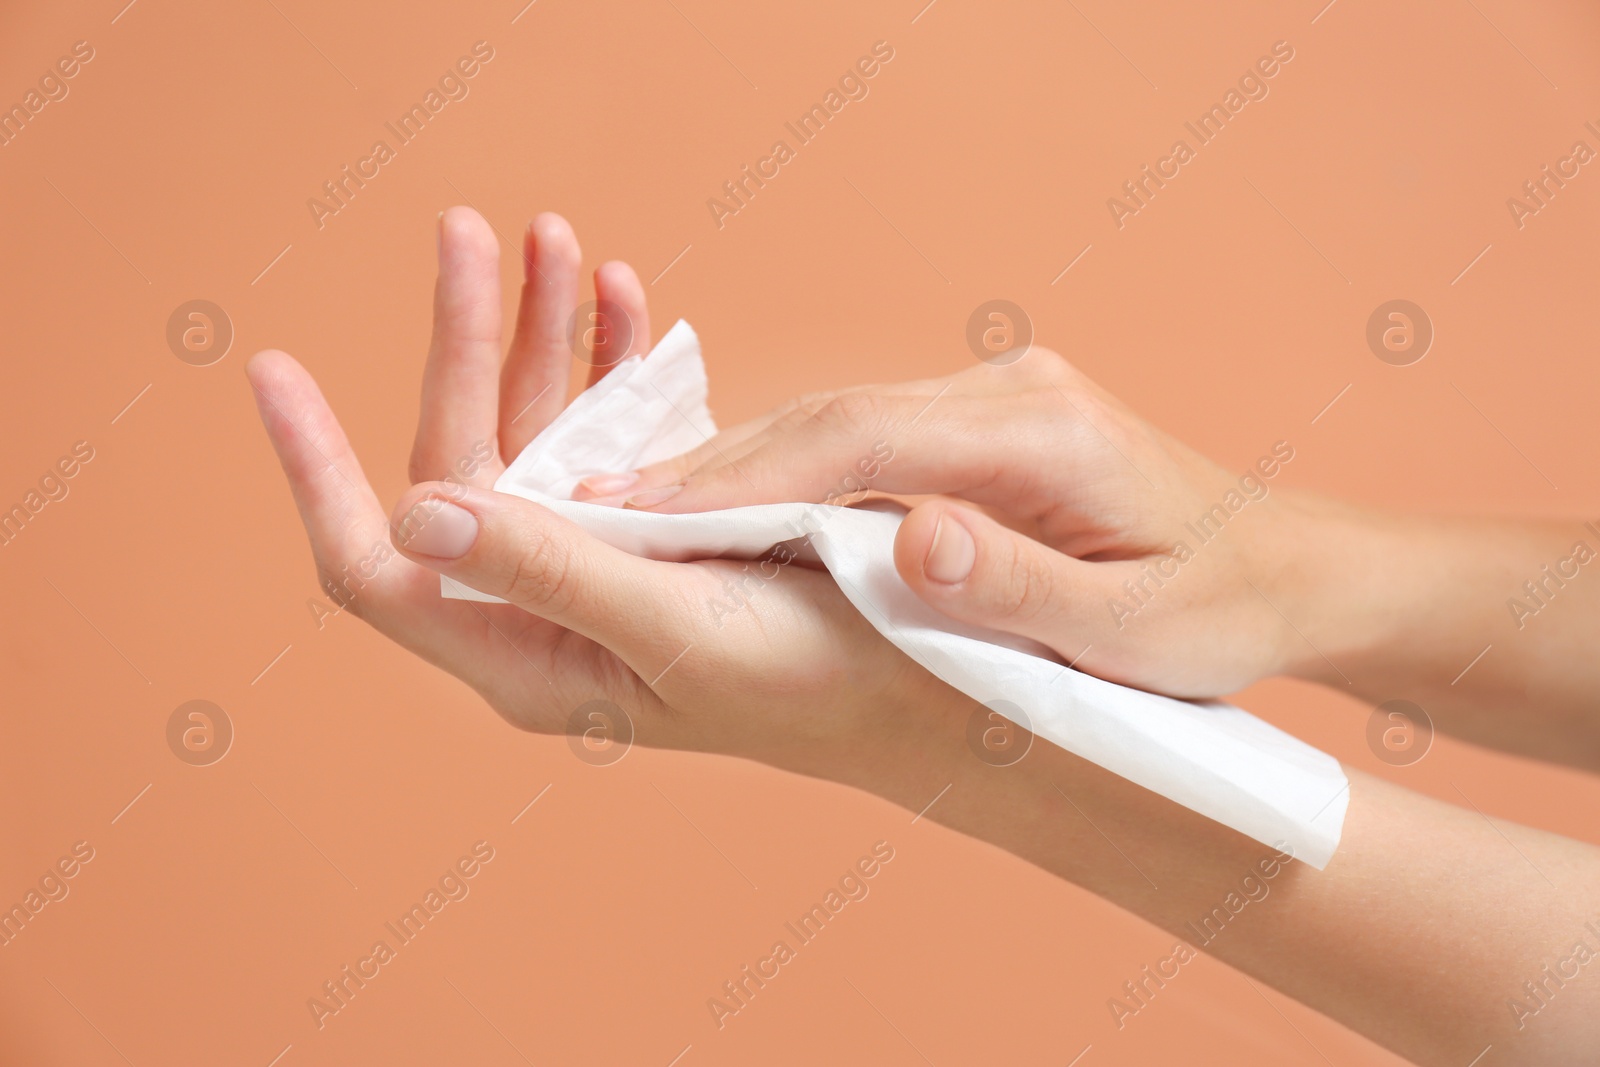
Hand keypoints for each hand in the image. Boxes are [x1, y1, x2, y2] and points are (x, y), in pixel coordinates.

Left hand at [246, 207, 949, 776]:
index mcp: (524, 652)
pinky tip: (624, 299)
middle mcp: (545, 604)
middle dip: (466, 346)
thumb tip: (412, 509)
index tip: (275, 368)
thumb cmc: (808, 684)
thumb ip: (548, 573)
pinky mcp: (656, 529)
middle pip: (464, 463)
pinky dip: (612, 364)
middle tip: (472, 233)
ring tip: (560, 241)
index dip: (316, 472)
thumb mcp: (675, 630)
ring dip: (544, 335)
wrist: (919, 686)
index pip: (377, 567)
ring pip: (537, 434)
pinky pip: (609, 435)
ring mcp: (599, 561)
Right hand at [587, 349, 1317, 698]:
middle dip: (713, 466)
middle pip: (829, 417)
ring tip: (632, 511)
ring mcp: (994, 398)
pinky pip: (863, 439)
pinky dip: (788, 474)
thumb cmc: (1219, 610)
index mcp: (1040, 431)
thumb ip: (1016, 587)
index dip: (741, 479)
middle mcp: (1008, 391)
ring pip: (836, 422)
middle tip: (591, 508)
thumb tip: (902, 538)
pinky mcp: (984, 424)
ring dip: (739, 467)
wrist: (1287, 568)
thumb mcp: (1134, 630)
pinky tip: (726, 506)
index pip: (857, 439)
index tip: (638, 514)